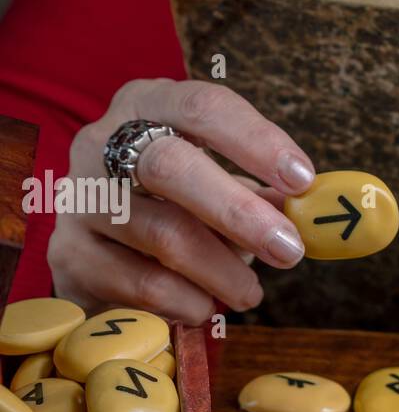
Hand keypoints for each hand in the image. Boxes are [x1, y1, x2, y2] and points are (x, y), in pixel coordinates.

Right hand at [48, 79, 314, 323]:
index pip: (202, 108)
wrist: (101, 250)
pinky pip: (141, 283)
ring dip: (222, 271)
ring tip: (249, 292)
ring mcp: (81, 196)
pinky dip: (187, 301)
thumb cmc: (176, 206)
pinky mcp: (69, 253)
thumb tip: (318, 213)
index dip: (256, 142)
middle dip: (238, 212)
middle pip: (170, 167)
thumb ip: (264, 195)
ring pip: (161, 234)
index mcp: (148, 105)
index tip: (303, 180)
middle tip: (288, 250)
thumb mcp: (218, 185)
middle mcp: (103, 142)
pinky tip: (204, 306)